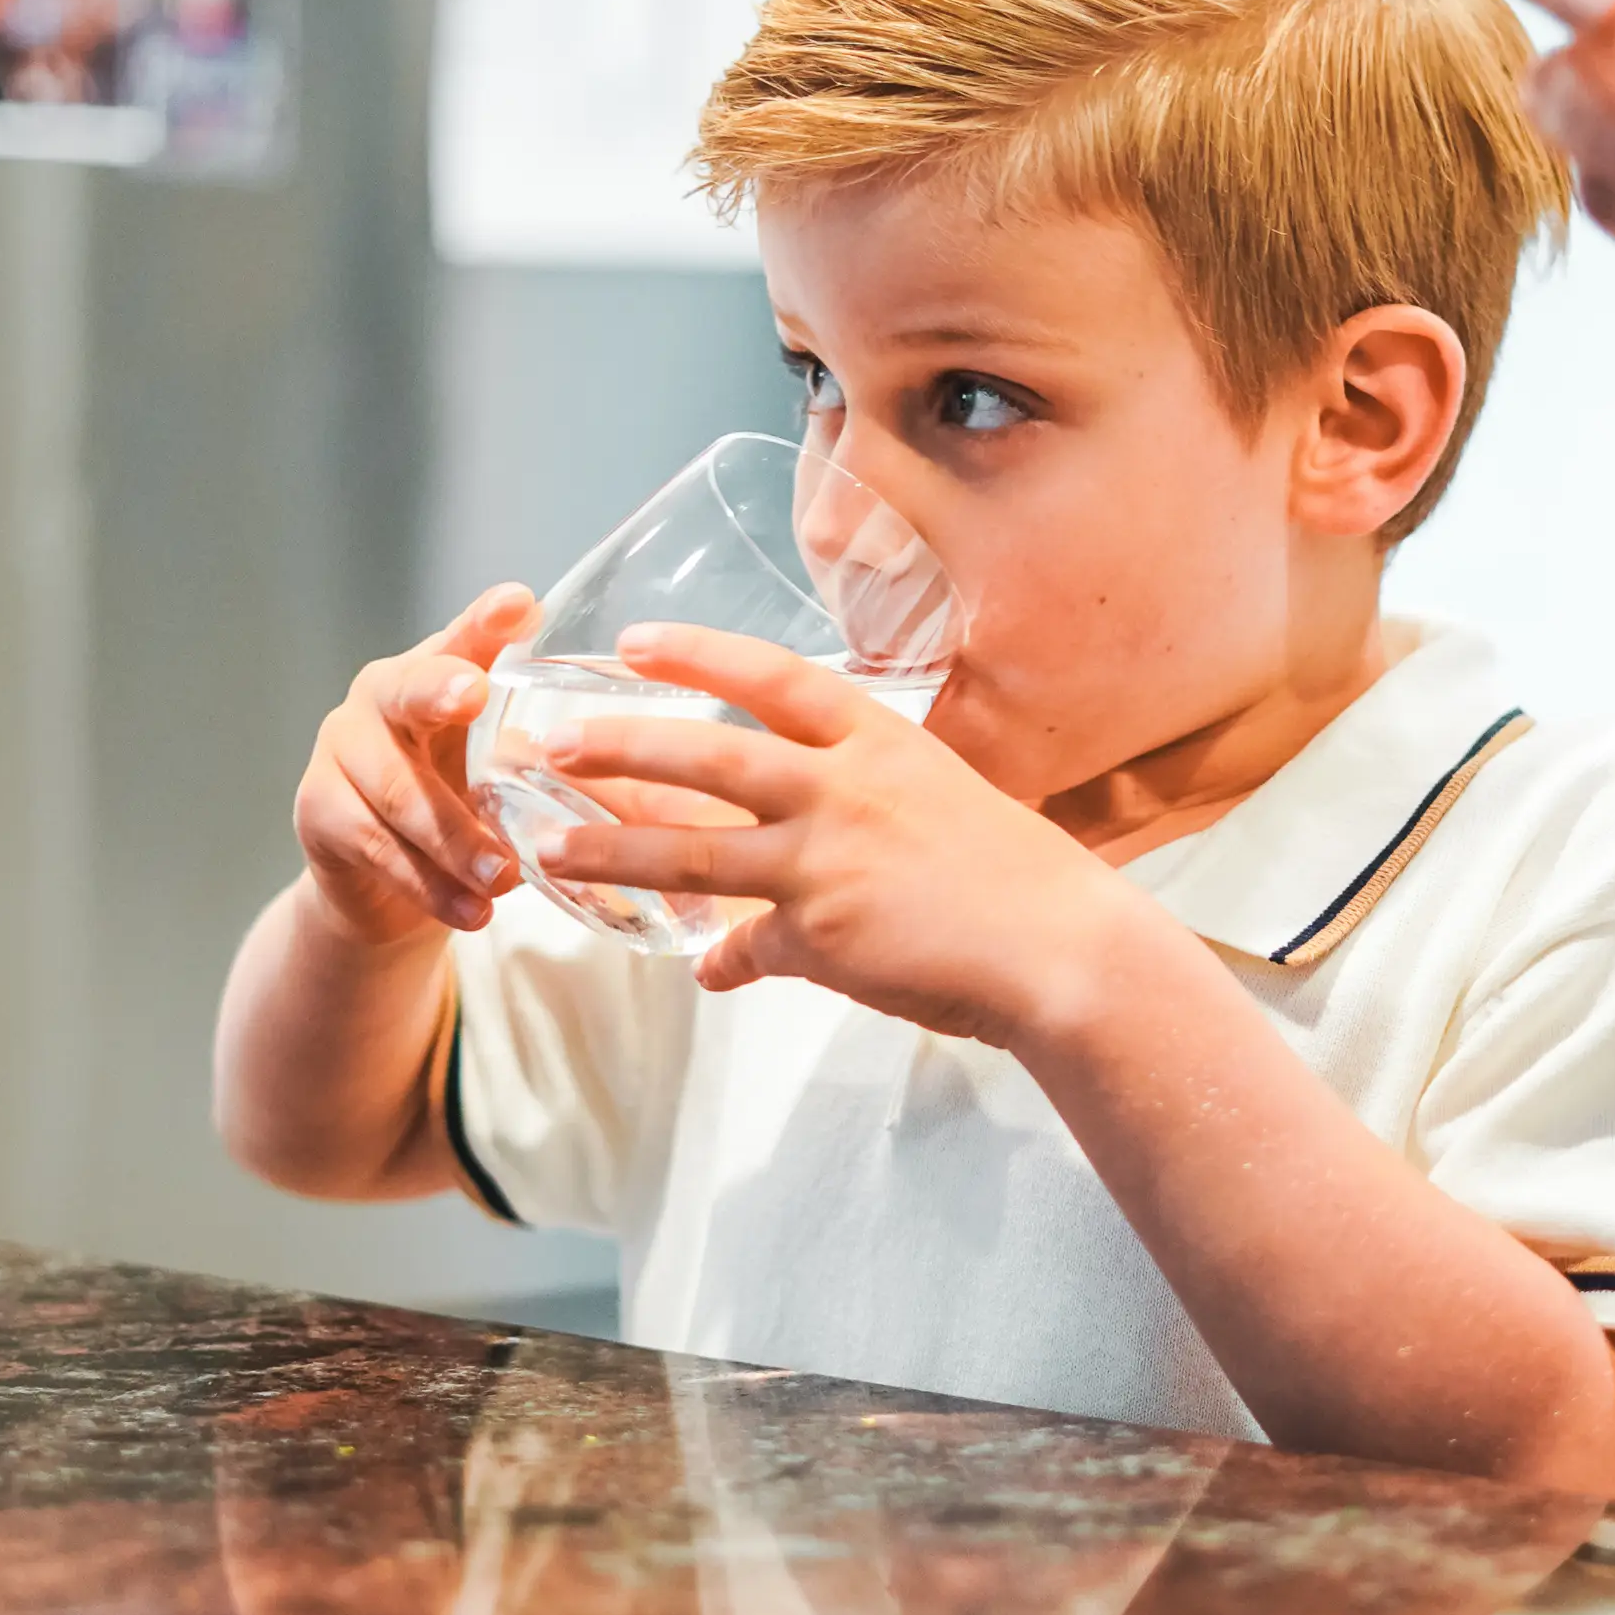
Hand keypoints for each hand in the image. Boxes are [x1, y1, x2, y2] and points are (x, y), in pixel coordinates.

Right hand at [292, 581, 534, 945]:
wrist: (389, 884)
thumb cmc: (458, 806)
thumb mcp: (502, 773)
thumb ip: (543, 757)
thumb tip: (622, 766)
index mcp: (435, 672)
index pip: (464, 638)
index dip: (486, 621)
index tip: (519, 604)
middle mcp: (379, 696)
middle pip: (408, 690)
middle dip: (441, 688)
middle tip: (475, 695)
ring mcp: (340, 749)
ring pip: (400, 792)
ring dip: (457, 839)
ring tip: (506, 875)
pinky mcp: (318, 809)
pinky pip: (377, 847)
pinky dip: (432, 885)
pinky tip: (472, 911)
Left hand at [511, 622, 1152, 1042]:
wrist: (1065, 950)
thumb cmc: (1023, 877)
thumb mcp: (944, 811)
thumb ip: (869, 818)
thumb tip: (829, 831)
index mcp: (879, 742)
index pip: (770, 677)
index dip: (696, 656)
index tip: (634, 641)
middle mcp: (843, 790)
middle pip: (706, 757)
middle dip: (620, 745)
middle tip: (551, 741)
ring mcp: (827, 863)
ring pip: (692, 853)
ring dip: (613, 851)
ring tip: (549, 850)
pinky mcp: (823, 937)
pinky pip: (750, 950)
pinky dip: (725, 963)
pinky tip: (699, 973)